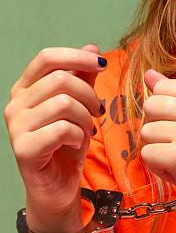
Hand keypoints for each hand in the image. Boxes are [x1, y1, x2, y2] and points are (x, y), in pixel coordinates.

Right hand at [4, 44, 106, 232]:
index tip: (102, 65)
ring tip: (87, 129)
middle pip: (61, 80)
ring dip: (85, 117)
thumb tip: (92, 47)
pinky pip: (62, 129)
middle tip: (98, 111)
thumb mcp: (80, 105)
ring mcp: (15, 126)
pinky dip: (79, 134)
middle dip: (89, 94)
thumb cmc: (68, 143)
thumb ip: (83, 77)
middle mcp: (15, 104)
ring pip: (64, 103)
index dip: (77, 56)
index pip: (47, 57)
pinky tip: (78, 142)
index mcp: (26, 88)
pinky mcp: (23, 148)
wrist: (59, 185)